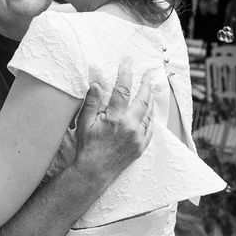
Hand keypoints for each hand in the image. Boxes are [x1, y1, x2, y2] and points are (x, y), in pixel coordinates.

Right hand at [73, 59, 153, 187]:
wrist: (95, 171)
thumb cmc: (87, 147)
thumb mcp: (85, 123)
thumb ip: (91, 102)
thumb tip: (96, 84)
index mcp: (115, 118)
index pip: (123, 90)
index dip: (126, 74)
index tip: (127, 63)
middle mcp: (130, 126)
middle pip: (143, 99)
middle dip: (146, 84)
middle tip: (148, 74)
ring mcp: (138, 137)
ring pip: (149, 113)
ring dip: (150, 99)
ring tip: (150, 89)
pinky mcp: (141, 146)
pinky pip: (150, 128)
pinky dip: (151, 117)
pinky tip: (150, 111)